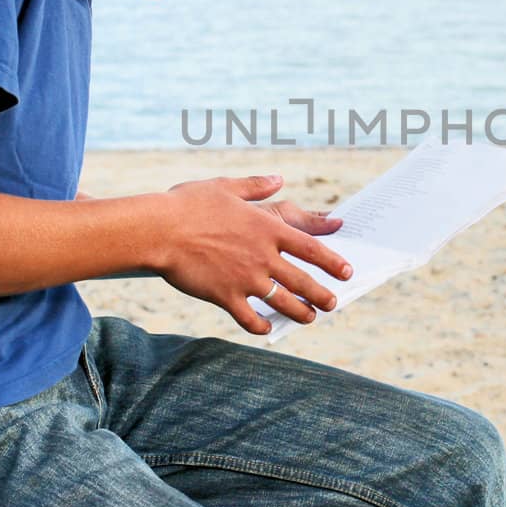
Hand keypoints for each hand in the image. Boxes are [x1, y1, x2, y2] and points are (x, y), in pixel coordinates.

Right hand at [154, 174, 350, 334]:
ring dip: (301, 313)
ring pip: (283, 303)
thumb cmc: (188, 205)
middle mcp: (262, 256)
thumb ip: (256, 185)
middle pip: (303, 281)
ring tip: (310, 318)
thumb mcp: (226, 187)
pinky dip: (261, 326)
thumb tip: (278, 178)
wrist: (159, 231)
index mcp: (267, 228)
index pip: (311, 248)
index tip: (346, 272)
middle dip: (322, 295)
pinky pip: (249, 318)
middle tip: (334, 303)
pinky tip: (267, 328)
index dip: (332, 262)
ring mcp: (245, 279)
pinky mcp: (225, 296)